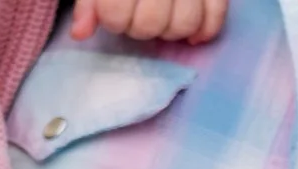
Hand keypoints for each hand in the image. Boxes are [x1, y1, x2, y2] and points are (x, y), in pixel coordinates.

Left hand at [73, 0, 227, 41]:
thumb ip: (89, 1)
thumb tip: (80, 34)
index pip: (116, 12)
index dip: (113, 18)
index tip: (114, 11)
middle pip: (151, 23)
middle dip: (140, 27)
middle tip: (138, 15)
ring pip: (184, 24)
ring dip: (169, 31)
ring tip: (162, 20)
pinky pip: (216, 14)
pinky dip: (205, 30)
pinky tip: (192, 36)